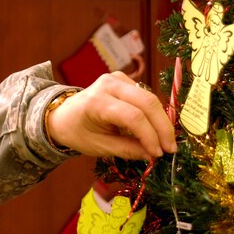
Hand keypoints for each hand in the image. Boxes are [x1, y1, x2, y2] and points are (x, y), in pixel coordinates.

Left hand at [46, 72, 176, 159]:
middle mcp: (108, 84)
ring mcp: (116, 78)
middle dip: (162, 128)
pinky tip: (155, 130)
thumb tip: (153, 154)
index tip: (159, 153)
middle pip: (147, 103)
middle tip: (170, 149)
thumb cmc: (78, 132)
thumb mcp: (99, 147)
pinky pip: (145, 96)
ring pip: (150, 98)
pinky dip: (153, 114)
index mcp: (97, 102)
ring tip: (165, 142)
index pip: (133, 117)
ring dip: (161, 121)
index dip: (150, 136)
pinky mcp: (123, 79)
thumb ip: (127, 150)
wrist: (62, 115)